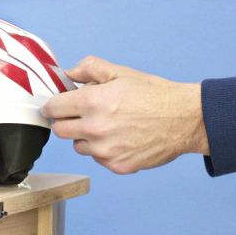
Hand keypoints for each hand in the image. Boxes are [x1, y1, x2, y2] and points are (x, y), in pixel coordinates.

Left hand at [39, 56, 208, 174]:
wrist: (183, 119)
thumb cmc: (155, 95)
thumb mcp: (120, 72)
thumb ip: (89, 69)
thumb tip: (69, 74)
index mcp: (93, 102)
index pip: (54, 108)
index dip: (52, 106)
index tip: (54, 106)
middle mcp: (96, 128)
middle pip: (60, 130)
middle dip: (66, 121)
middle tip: (81, 114)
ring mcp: (106, 150)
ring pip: (79, 146)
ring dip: (86, 137)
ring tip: (108, 125)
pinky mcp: (118, 165)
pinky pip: (99, 158)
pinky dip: (104, 150)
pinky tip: (121, 138)